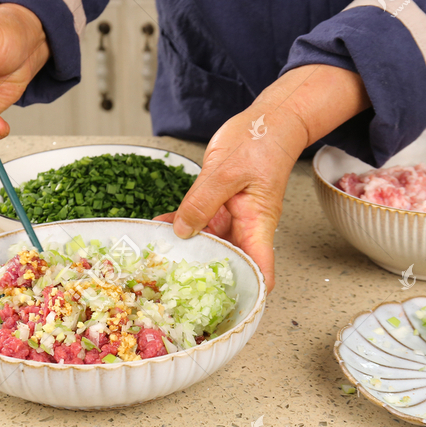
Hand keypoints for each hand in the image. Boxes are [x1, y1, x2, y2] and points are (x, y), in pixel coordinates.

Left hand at [156, 65, 370, 291]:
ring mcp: (231, 217)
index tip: (227, 306)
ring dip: (186, 250)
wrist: (268, 120)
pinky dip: (179, 225)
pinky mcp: (218, 205)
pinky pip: (197, 221)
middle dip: (205, 277)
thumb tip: (182, 230)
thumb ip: (202, 201)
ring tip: (158, 257)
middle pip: (229, 262)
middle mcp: (246, 226)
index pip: (260, 268)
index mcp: (258, 223)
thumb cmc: (262, 141)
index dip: (249, 291)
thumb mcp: (226, 170)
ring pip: (208, 243)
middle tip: (175, 286)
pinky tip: (159, 226)